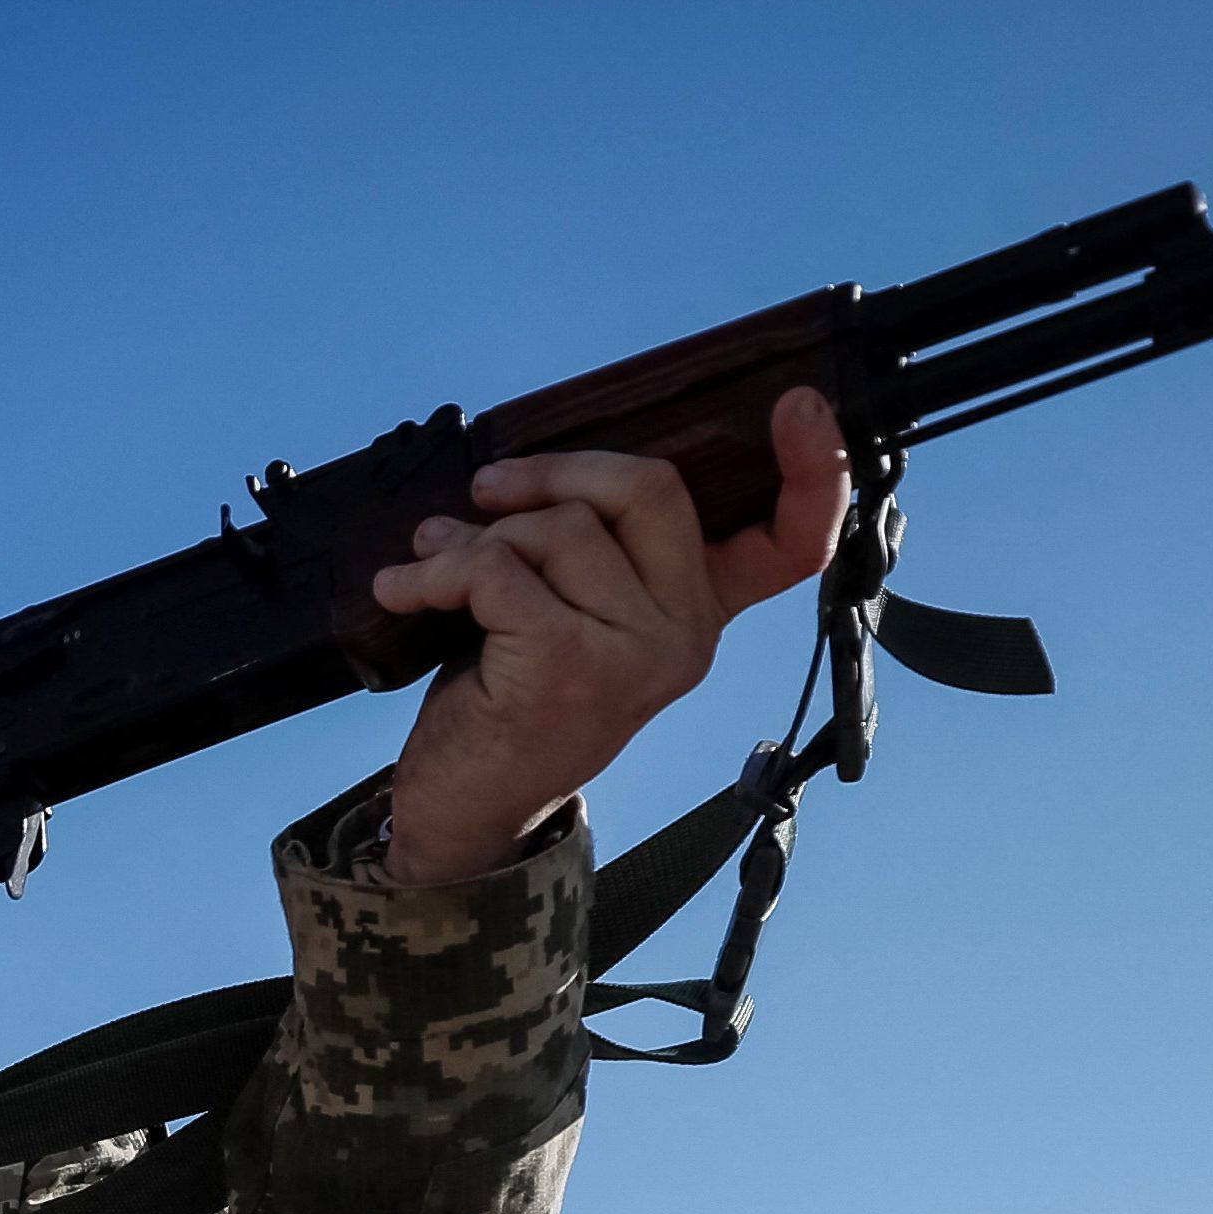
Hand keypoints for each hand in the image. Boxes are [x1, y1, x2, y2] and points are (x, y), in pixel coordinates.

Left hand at [366, 386, 848, 885]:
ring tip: (433, 565)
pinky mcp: (568, 664)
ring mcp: (635, 654)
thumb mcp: (572, 615)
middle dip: (555, 473)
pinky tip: (403, 589)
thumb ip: (586, 547)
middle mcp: (687, 635)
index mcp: (700, 612)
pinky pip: (497, 568)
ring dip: (476, 538)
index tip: (800, 401)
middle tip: (488, 493)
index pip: (788, 544)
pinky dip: (436, 571)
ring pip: (558, 529)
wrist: (467, 812)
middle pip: (649, 488)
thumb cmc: (513, 699)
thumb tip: (522, 470)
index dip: (809, 471)